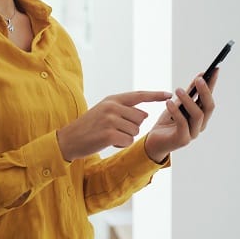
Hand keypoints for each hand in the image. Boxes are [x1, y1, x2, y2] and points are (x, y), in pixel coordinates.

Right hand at [57, 91, 171, 161]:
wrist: (69, 139)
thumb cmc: (90, 126)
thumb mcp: (104, 110)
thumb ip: (124, 109)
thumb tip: (144, 115)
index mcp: (113, 99)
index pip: (139, 95)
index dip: (155, 95)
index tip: (169, 94)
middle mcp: (112, 106)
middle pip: (141, 118)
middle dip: (133, 127)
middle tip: (116, 129)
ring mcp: (110, 120)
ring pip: (135, 131)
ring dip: (126, 137)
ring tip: (110, 135)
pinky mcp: (109, 134)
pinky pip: (128, 141)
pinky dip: (121, 144)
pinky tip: (108, 142)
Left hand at [144, 70, 218, 162]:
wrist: (153, 141)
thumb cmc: (167, 122)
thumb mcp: (178, 104)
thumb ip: (189, 93)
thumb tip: (199, 77)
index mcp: (201, 116)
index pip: (209, 98)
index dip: (213, 85)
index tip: (215, 69)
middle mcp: (200, 125)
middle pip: (209, 107)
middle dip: (205, 92)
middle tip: (199, 79)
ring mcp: (193, 133)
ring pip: (197, 115)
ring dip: (189, 101)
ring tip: (178, 90)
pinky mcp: (182, 140)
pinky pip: (182, 123)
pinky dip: (176, 111)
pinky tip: (169, 102)